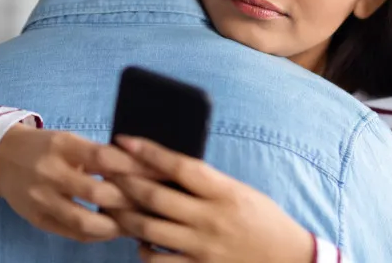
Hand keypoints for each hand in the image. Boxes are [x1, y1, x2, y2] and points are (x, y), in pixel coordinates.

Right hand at [0, 125, 144, 241]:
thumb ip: (100, 155)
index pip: (105, 158)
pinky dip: (95, 235)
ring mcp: (41, 198)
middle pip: (97, 193)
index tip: (160, 174)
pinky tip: (112, 231)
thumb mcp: (71, 141)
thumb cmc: (47, 147)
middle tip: (152, 205)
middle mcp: (50, 172)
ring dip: (114, 226)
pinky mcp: (36, 218)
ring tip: (134, 223)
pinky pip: (71, 233)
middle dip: (129, 201)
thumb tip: (143, 169)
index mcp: (63, 145)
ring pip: (84, 220)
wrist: (1, 156)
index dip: (135, 168)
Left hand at [104, 136, 313, 262]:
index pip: (181, 166)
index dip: (150, 152)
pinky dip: (143, 249)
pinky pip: (159, 261)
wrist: (289, 260)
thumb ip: (206, 182)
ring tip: (108, 202)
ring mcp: (203, 248)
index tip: (125, 140)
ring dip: (124, 214)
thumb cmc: (262, 220)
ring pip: (150, 229)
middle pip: (156, 197)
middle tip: (103, 169)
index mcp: (224, 192)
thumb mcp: (239, 192)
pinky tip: (138, 240)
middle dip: (124, 181)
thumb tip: (166, 165)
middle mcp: (211, 219)